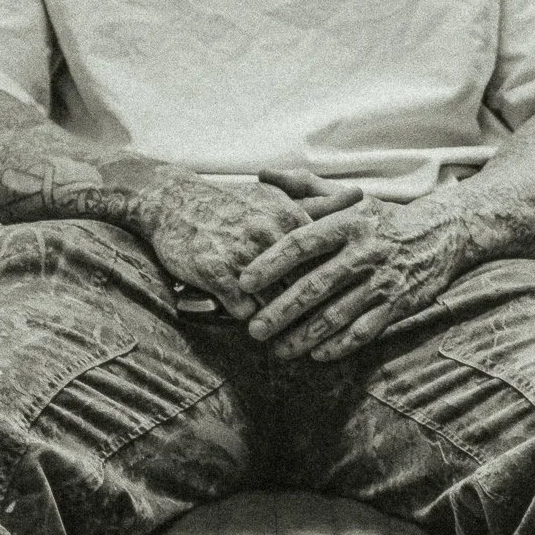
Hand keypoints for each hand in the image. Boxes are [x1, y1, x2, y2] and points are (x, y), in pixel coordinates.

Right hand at [142, 169, 363, 320]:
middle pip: (302, 286)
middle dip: (310, 312)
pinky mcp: (216, 272)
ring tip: (286, 339)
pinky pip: (243, 309)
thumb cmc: (231, 203)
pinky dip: (250, 319)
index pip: (323, 262)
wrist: (175, 202)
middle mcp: (269, 235)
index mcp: (289, 218)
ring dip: (280, 323)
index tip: (340, 302)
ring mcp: (242, 254)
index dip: (331, 286)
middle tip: (316, 333)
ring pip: (274, 302)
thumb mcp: (275, 196)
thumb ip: (319, 202)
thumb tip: (359, 195)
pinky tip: (252, 323)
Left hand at [236, 194, 472, 358]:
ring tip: (278, 350)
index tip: (245, 281)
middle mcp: (363, 252)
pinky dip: (339, 346)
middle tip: (253, 330)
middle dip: (281, 311)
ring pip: (336, 315)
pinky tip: (317, 354)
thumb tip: (263, 175)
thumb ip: (304, 188)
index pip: (302, 243)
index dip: (271, 262)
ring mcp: (381, 281)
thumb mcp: (347, 198)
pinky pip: (363, 331)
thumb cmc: (381, 218)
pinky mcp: (396, 305)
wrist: (440, 235)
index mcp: (347, 223)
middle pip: (315, 286)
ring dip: (304, 337)